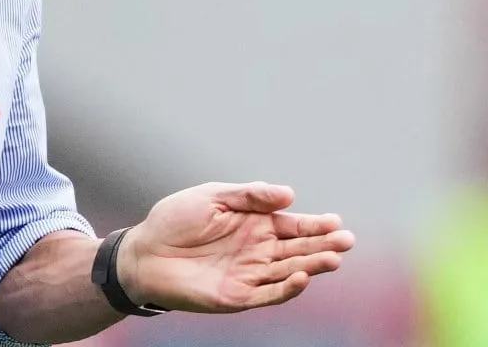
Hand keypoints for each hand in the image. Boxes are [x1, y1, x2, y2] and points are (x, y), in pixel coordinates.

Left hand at [116, 182, 355, 312]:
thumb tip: (289, 194)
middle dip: (323, 245)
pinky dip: (288, 288)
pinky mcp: (238, 295)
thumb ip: (249, 196)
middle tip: (346, 240)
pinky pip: (269, 294)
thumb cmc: (174, 220)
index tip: (336, 221)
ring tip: (334, 258)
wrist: (144, 252)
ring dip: (313, 265)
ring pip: (290, 271)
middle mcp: (257, 250)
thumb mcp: (212, 196)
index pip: (292, 225)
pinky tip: (303, 277)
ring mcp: (250, 274)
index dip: (315, 224)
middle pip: (298, 248)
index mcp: (254, 224)